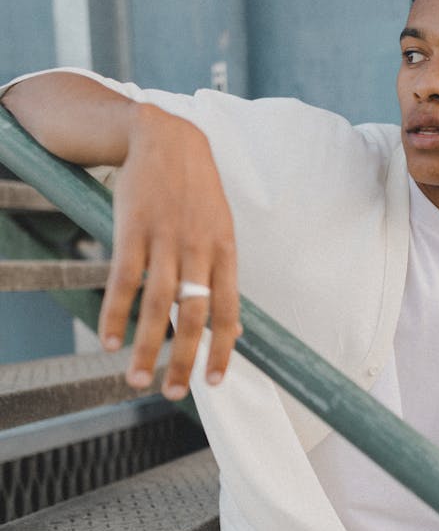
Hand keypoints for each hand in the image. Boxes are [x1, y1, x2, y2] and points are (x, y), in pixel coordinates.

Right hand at [99, 103, 239, 399]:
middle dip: (184, 359)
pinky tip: (110, 340)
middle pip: (193, 315)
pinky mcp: (133, 230)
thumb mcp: (222, 228)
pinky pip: (124, 280)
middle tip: (173, 394)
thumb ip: (224, 276)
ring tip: (137, 379)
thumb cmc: (195, 191)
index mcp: (225, 250)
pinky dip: (116, 312)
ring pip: (158, 304)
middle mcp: (198, 248)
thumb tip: (236, 328)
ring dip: (146, 347)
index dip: (222, 348)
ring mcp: (165, 239)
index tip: (213, 382)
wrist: (163, 136)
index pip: (227, 310)